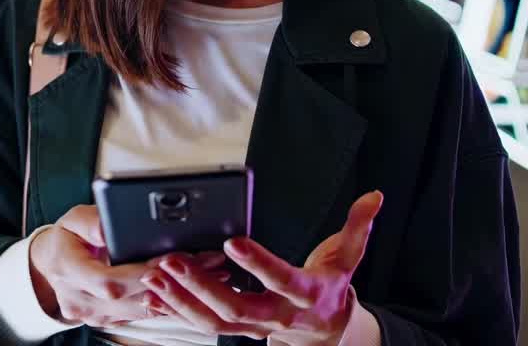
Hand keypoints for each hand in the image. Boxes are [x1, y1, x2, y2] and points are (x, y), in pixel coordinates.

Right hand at [28, 205, 227, 328]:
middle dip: (173, 279)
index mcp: (67, 270)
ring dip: (180, 292)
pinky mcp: (111, 320)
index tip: (169, 262)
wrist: (50, 267)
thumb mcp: (71, 219)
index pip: (107, 280)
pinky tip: (196, 288)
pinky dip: (171, 301)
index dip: (140, 274)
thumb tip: (109, 223)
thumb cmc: (64, 239)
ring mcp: (95, 315)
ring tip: (213, 272)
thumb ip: (90, 220)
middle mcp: (81, 299)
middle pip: (132, 297)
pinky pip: (143, 315)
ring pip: (143, 309)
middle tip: (208, 261)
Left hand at [144, 191, 382, 344]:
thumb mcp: (347, 258)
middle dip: (200, 286)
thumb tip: (374, 196)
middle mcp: (275, 315)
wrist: (324, 332)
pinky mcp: (235, 329)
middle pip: (235, 307)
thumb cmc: (329, 287)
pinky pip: (202, 326)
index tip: (233, 242)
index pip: (281, 280)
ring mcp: (252, 327)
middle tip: (171, 260)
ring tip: (154, 275)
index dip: (258, 264)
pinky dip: (176, 311)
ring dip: (180, 299)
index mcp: (304, 294)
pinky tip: (154, 295)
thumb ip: (357, 227)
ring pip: (213, 321)